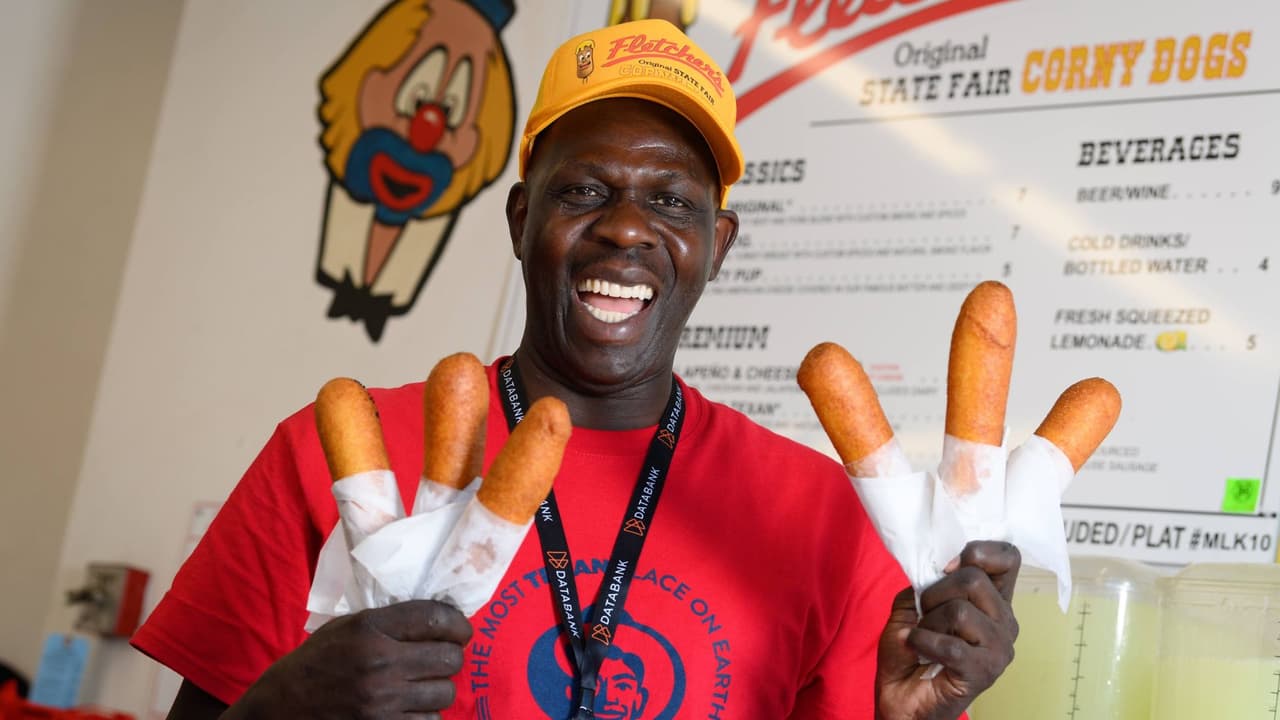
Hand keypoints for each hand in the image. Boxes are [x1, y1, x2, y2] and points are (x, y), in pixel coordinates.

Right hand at [229, 600, 471, 719]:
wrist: (279, 708)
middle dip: (450, 657)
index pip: (435, 618)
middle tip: (440, 659)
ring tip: (421, 685)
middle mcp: (379, 663)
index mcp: (369, 628)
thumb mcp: (346, 627)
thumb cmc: (315, 662)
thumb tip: (441, 618)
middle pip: (449, 659)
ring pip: (444, 693)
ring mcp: (382, 702)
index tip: (461, 631)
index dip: (458, 624)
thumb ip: (390, 621)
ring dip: (438, 689)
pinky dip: (424, 715)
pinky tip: (409, 708)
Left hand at [874, 541, 1019, 719]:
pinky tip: (918, 648)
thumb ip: (928, 580)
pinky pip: (952, 644)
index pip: (1009, 557)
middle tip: (925, 616)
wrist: (900, 697)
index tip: (948, 566)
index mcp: (993, 600)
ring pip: (960, 611)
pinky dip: (924, 642)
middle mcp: (1004, 621)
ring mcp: (999, 648)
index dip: (979, 551)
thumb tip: (939, 568)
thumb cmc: (910, 650)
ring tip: (924, 638)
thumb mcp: (912, 603)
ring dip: (928, 623)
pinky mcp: (985, 672)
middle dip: (935, 593)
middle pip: (974, 579)